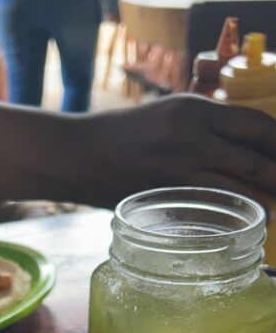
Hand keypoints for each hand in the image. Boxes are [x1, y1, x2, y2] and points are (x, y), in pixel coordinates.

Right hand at [71, 95, 275, 210]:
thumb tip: (247, 147)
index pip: (257, 124)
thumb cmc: (124, 135)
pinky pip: (211, 211)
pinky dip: (235, 218)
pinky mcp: (164, 197)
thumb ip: (206, 127)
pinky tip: (247, 223)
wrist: (76, 155)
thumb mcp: (169, 113)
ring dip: (267, 203)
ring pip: (240, 189)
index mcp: (195, 109)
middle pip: (256, 159)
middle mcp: (191, 135)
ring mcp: (178, 168)